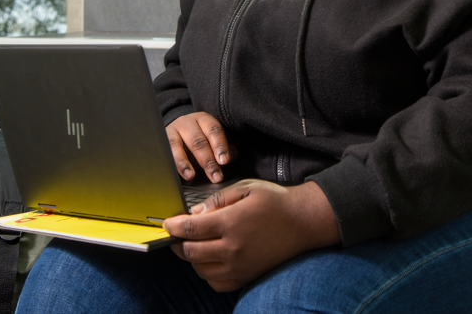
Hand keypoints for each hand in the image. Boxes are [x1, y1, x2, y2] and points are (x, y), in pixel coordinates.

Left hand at [164, 180, 339, 291]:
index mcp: (232, 223)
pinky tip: (210, 259)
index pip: (191, 229)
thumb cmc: (275, 202)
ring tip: (195, 244)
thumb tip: (194, 214)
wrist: (303, 222)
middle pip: (191, 252)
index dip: (173, 227)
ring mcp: (240, 266)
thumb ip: (218, 200)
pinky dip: (207, 273)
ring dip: (192, 258)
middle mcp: (233, 248)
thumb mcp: (246, 188)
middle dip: (179, 243)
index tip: (168, 223)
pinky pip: (216, 283)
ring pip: (200, 269)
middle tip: (178, 234)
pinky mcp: (246, 276)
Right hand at [166, 112, 234, 182]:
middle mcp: (187, 123)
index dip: (219, 146)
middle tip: (215, 176)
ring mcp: (172, 131)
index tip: (224, 161)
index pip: (213, 130)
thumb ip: (226, 148)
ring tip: (191, 175)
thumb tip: (229, 158)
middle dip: (207, 161)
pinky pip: (165, 154)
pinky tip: (176, 173)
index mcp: (204, 119)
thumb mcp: (216, 139)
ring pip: (177, 146)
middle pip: (197, 141)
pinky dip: (171, 164)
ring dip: (184, 163)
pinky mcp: (162, 142)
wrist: (178, 130)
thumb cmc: (201, 137)